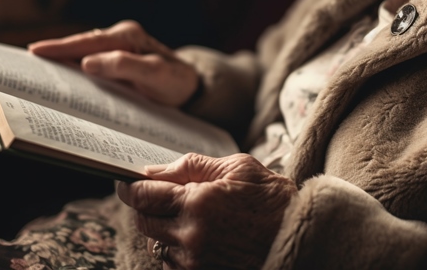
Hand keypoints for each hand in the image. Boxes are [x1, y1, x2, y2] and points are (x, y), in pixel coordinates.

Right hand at [28, 20, 198, 106]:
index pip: (89, 41)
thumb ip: (126, 67)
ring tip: (36, 70)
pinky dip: (74, 67)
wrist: (191, 86)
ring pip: (83, 51)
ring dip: (63, 60)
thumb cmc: (176, 82)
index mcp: (129, 36)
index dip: (62, 47)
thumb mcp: (157, 76)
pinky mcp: (116, 58)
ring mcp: (118, 46)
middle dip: (54, 52)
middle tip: (26, 62)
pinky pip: (90, 60)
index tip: (36, 51)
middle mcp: (121, 37)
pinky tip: (62, 77)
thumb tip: (88, 62)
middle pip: (81, 44)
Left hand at [117, 153, 297, 269]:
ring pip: (157, 244)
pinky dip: (177, 249)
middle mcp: (192, 236)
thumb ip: (189, 166)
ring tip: (191, 216)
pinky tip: (199, 236)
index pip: (143, 196)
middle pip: (144, 222)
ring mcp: (197, 261)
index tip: (126, 182)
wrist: (301, 234)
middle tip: (162, 196)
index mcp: (198, 202)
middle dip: (147, 207)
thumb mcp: (235, 167)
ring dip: (164, 229)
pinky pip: (172, 263)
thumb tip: (150, 171)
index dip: (130, 187)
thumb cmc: (270, 196)